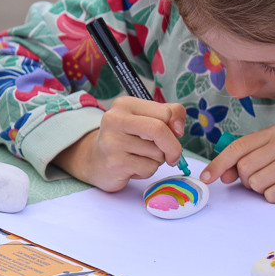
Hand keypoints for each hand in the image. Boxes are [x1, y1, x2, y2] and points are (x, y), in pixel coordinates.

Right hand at [53, 96, 186, 191]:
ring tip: (140, 157)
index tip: (174, 135)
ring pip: (157, 153)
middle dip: (173, 146)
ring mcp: (113, 141)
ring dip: (157, 160)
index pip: (166, 112)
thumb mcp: (147, 120)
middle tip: (173, 156)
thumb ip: (170, 115)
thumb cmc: (128, 139)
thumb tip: (179, 128)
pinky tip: (133, 167)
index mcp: (125, 104)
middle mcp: (115, 119)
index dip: (176, 127)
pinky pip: (149, 168)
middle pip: (159, 130)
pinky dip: (148, 171)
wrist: (95, 160)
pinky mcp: (115, 162)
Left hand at [200, 125, 274, 207]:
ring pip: (257, 183)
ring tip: (272, 182)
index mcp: (274, 132)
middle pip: (245, 167)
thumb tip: (219, 176)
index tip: (207, 178)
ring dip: (259, 188)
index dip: (219, 164)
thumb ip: (236, 162)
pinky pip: (271, 195)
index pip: (238, 147)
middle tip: (259, 177)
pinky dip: (272, 197)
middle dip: (246, 178)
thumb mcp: (259, 156)